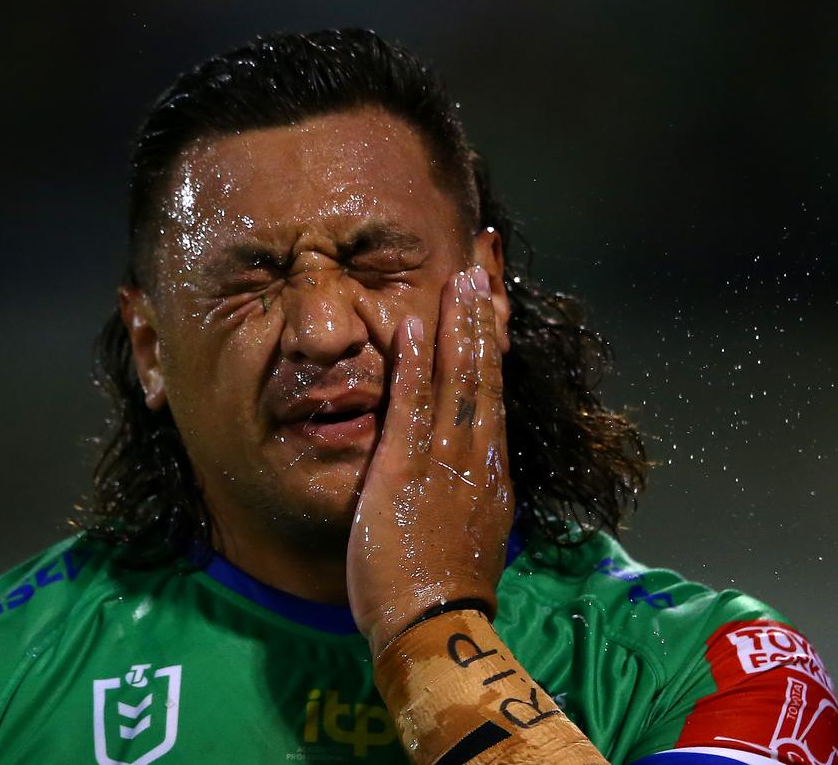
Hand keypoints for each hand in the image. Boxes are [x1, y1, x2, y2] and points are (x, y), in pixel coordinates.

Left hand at [347, 266, 513, 656]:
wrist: (434, 633)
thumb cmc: (445, 590)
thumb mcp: (471, 531)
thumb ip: (469, 491)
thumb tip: (468, 465)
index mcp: (490, 473)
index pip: (494, 395)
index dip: (493, 346)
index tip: (494, 303)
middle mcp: (477, 460)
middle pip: (484, 377)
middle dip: (482, 318)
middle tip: (481, 267)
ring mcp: (445, 465)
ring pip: (459, 385)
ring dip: (457, 328)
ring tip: (461, 278)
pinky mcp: (405, 476)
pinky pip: (412, 414)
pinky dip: (414, 370)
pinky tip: (410, 330)